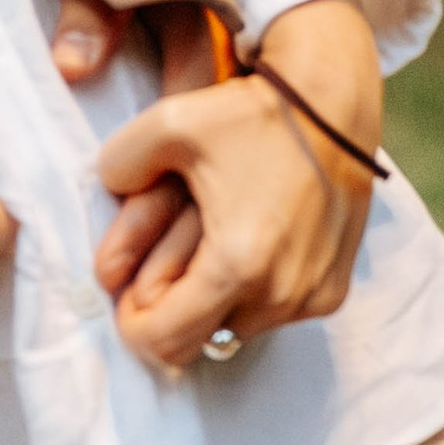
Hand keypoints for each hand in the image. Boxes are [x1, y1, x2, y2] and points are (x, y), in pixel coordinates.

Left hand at [93, 0, 379, 374]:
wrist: (334, 104)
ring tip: (206, 247)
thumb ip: (119, 165)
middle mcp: (278, 294)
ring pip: (237, 326)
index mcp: (235, 264)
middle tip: (160, 269)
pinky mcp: (332, 290)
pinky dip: (252, 292)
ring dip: (213, 300)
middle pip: (199, 339)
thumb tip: (110, 194)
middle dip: (170, 311)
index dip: (133, 324)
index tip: (124, 296)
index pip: (165, 340)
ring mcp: (311, 297)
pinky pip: (275, 312)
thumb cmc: (250, 114)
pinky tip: (245, 243)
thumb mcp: (168, 125)